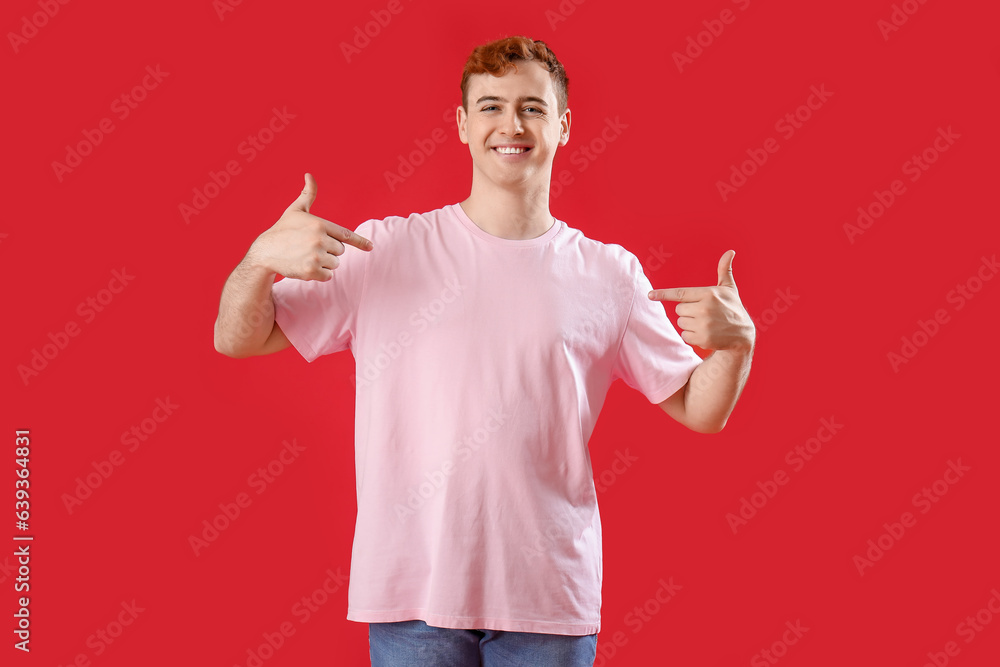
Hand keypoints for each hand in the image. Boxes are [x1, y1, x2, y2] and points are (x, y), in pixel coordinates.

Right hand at [247, 173, 372, 280]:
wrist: (265, 252)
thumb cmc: (283, 229)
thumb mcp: (296, 210)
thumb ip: (308, 194)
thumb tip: (309, 175)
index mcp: (320, 224)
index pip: (345, 235)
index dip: (359, 242)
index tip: (370, 247)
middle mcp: (320, 239)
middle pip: (340, 250)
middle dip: (329, 250)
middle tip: (310, 247)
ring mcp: (316, 256)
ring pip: (335, 264)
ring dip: (324, 263)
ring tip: (306, 256)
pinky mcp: (311, 271)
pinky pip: (328, 276)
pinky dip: (319, 274)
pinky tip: (305, 266)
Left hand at [647, 250, 754, 351]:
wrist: (743, 334)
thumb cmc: (733, 308)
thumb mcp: (729, 289)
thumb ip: (724, 270)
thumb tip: (730, 252)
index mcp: (709, 294)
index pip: (680, 293)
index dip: (663, 294)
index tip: (650, 295)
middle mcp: (705, 309)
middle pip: (678, 310)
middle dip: (688, 311)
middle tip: (703, 313)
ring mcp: (704, 325)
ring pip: (680, 322)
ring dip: (689, 324)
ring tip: (706, 323)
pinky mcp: (703, 339)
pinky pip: (685, 336)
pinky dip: (692, 336)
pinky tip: (706, 333)